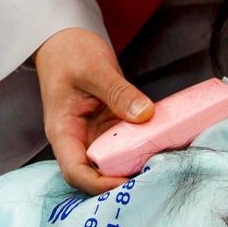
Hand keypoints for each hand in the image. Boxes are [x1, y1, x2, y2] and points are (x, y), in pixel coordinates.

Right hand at [34, 28, 154, 193]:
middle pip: (97, 173)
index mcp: (63, 131)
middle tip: (154, 176)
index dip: (99, 184)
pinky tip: (164, 145)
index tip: (126, 182)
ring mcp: (96, 134)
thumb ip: (119, 92)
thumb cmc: (70, 53)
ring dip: (136, 165)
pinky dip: (143, 147)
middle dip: (122, 179)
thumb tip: (144, 115)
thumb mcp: (94, 69)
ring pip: (115, 161)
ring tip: (164, 163)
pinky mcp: (111, 126)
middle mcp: (79, 139)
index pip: (75, 171)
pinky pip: (127, 143)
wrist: (66, 42)